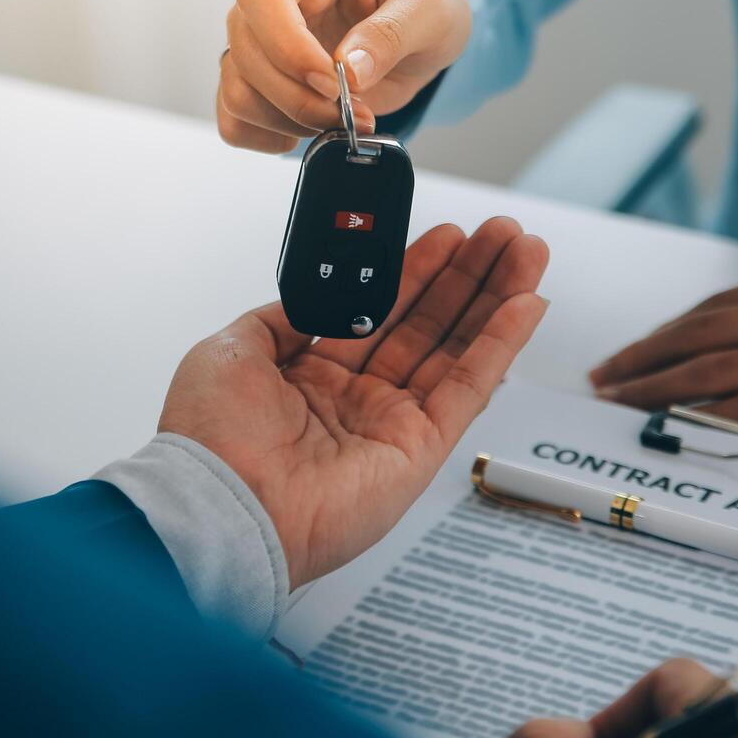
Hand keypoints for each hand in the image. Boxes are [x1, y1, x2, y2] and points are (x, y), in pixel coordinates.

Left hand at [159, 218, 547, 586]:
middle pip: (426, 324)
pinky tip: (527, 304)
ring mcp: (391, 424)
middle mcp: (354, 400)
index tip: (446, 235)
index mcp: (308, 375)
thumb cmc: (210, 439)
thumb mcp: (233, 350)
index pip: (376, 310)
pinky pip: (469, 388)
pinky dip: (501, 345)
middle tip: (503, 233)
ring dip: (495, 299)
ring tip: (527, 252)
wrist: (220, 504)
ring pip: (456, 348)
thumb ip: (283, 316)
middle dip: (468, 275)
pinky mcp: (420, 451)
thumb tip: (313, 291)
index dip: (415, 271)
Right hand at [217, 0, 471, 152]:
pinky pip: (232, 114)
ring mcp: (251, 27)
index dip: (289, 45)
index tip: (332, 82)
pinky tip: (307, 129)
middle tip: (352, 113)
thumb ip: (391, 34)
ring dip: (288, 119)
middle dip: (298, 96)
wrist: (414, 31)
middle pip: (246, 46)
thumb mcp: (431, 10)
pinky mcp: (249, 70)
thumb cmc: (420, 5)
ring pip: (236, 86)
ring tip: (339, 119)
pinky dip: (267, 134)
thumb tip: (347, 71)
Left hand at [589, 262, 737, 444]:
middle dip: (643, 359)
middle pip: (698, 336)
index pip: (714, 311)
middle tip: (603, 379)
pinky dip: (704, 418)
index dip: (663, 334)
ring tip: (620, 405)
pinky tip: (671, 427)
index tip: (630, 353)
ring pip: (712, 372)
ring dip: (656, 390)